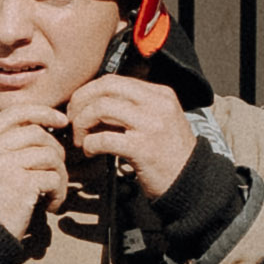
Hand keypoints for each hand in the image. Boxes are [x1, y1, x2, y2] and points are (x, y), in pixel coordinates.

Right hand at [0, 118, 70, 240]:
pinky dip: (58, 194)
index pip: (15, 113)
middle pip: (37, 133)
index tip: (60, 121)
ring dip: (59, 174)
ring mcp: (3, 164)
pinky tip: (50, 206)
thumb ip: (2, 146)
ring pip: (49, 154)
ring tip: (53, 191)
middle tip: (57, 169)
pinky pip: (53, 179)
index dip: (42, 112)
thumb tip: (41, 129)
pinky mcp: (20, 184)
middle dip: (55, 149)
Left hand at [64, 75, 197, 203]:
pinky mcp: (143, 149)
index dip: (89, 92)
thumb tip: (93, 103)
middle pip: (105, 88)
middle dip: (80, 102)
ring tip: (81, 139)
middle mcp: (157, 104)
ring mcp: (151, 125)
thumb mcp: (158, 121)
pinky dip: (90, 144)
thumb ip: (132, 108)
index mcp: (160, 94)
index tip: (78, 107)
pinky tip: (90, 151)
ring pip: (101, 108)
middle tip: (72, 120)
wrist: (191, 182)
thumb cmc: (168, 154)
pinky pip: (103, 139)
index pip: (114, 81)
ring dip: (82, 123)